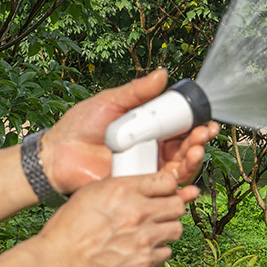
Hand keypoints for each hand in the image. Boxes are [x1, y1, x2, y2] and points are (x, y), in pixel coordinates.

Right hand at [34, 171, 199, 266]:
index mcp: (123, 190)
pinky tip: (143, 248)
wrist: (61, 262)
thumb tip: (142, 183)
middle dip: (171, 206)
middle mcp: (138, 212)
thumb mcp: (91, 192)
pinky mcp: (144, 261)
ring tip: (152, 230)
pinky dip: (158, 250)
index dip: (166, 186)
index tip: (163, 191)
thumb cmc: (69, 227)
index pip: (167, 181)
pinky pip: (166, 252)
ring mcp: (143, 238)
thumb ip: (120, 185)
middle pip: (177, 204)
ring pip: (176, 228)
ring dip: (167, 228)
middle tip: (161, 211)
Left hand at [39, 70, 218, 194]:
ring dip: (193, 162)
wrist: (58, 152)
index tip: (207, 122)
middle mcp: (154, 151)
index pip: (183, 129)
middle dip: (200, 142)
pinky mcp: (139, 189)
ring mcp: (147, 171)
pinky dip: (179, 191)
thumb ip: (137, 92)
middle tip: (202, 135)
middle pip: (187, 149)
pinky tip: (187, 187)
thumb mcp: (112, 102)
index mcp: (152, 130)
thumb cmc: (82, 125)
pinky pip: (163, 192)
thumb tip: (163, 74)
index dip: (199, 126)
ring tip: (195, 152)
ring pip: (180, 170)